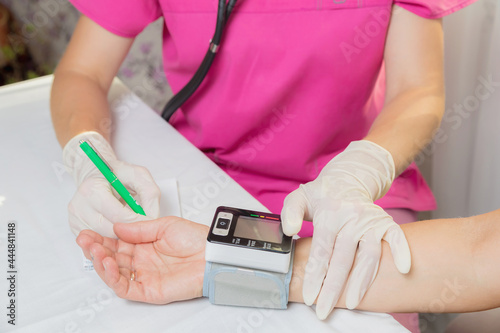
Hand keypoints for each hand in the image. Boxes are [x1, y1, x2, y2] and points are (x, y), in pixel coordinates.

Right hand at [64, 131, 160, 237]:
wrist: (96, 173)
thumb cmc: (117, 174)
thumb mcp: (139, 175)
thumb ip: (149, 194)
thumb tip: (152, 217)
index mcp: (92, 190)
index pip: (118, 215)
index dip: (138, 222)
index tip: (150, 223)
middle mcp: (79, 206)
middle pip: (110, 231)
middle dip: (131, 232)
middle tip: (144, 230)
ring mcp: (75, 219)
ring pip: (105, 239)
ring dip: (122, 238)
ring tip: (133, 229)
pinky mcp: (76, 229)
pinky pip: (98, 241)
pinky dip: (112, 240)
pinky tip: (121, 231)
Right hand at [76, 216, 207, 303]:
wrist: (212, 255)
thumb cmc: (195, 239)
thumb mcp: (164, 226)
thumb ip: (139, 229)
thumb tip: (116, 228)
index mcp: (144, 244)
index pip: (116, 243)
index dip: (101, 238)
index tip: (87, 231)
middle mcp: (141, 261)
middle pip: (111, 258)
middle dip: (95, 249)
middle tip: (84, 240)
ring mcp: (143, 276)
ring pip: (113, 273)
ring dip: (100, 262)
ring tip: (93, 250)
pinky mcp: (148, 290)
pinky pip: (125, 287)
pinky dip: (112, 277)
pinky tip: (107, 263)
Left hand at [281, 140, 410, 318]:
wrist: (348, 177)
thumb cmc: (321, 194)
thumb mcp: (299, 198)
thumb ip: (290, 213)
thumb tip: (290, 231)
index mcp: (328, 213)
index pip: (321, 251)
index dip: (315, 276)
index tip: (310, 296)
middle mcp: (351, 217)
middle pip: (343, 259)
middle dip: (333, 288)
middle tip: (324, 310)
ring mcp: (370, 220)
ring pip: (369, 254)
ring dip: (362, 280)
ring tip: (352, 302)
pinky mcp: (384, 221)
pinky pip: (396, 237)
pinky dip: (402, 252)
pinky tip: (403, 269)